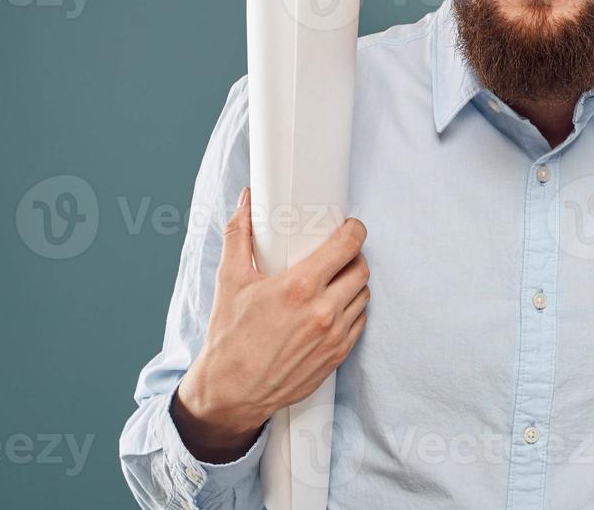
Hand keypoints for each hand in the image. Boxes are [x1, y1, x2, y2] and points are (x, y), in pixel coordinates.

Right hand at [173, 187, 369, 461]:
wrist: (231, 392)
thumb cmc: (229, 337)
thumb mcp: (230, 280)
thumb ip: (240, 235)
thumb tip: (247, 202)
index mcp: (299, 288)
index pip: (347, 246)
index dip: (353, 230)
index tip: (349, 227)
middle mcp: (322, 311)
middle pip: (361, 268)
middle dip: (353, 256)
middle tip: (339, 253)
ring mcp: (334, 335)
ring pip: (364, 294)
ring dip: (354, 283)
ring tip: (334, 279)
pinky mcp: (338, 355)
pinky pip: (360, 320)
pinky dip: (352, 309)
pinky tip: (334, 306)